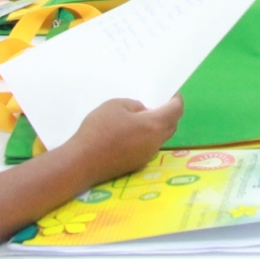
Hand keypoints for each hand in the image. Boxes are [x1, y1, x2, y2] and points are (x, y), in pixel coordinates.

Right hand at [65, 95, 184, 183]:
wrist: (82, 161)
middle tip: (158, 105)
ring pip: (160, 138)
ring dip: (157, 127)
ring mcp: (146, 156)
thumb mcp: (117, 105)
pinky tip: (131, 132)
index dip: (176, 100)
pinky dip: (147, 137)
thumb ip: (135, 106)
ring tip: (142, 117)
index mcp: (154, 126)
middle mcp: (155, 143)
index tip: (172, 94)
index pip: (176, 111)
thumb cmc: (100, 129)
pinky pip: (148, 147)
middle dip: (169, 114)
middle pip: (172, 126)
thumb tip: (143, 113)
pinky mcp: (136, 164)